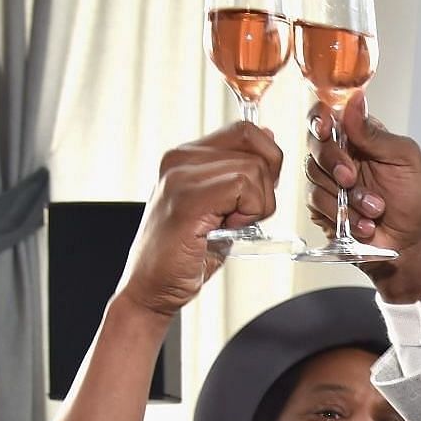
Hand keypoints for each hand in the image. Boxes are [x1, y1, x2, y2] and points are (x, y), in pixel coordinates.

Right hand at [113, 122, 284, 322]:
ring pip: (254, 169)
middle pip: (256, 147)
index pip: (245, 130)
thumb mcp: (220, 206)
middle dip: (266, 186)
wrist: (151, 290)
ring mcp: (181, 176)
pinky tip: (224, 230)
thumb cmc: (183, 255)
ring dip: (256, 206)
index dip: (266, 160)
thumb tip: (269, 136)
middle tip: (241, 215)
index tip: (255, 194)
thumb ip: (240, 171)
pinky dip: (249, 214)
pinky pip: (244, 188)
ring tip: (227, 226)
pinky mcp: (188, 199)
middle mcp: (180, 159)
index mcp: (186, 156)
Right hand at [307, 95, 420, 302]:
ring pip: (314, 175)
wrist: (411, 244)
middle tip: (353, 178)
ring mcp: (330, 182)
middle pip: (315, 143)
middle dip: (334, 162)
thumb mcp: (405, 159)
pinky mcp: (323, 207)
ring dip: (347, 197)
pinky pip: (316, 202)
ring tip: (375, 210)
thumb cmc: (414, 200)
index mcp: (360, 137)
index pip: (329, 115)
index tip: (326, 130)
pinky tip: (364, 224)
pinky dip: (342, 215)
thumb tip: (355, 100)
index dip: (321, 119)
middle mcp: (341, 156)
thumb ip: (376, 133)